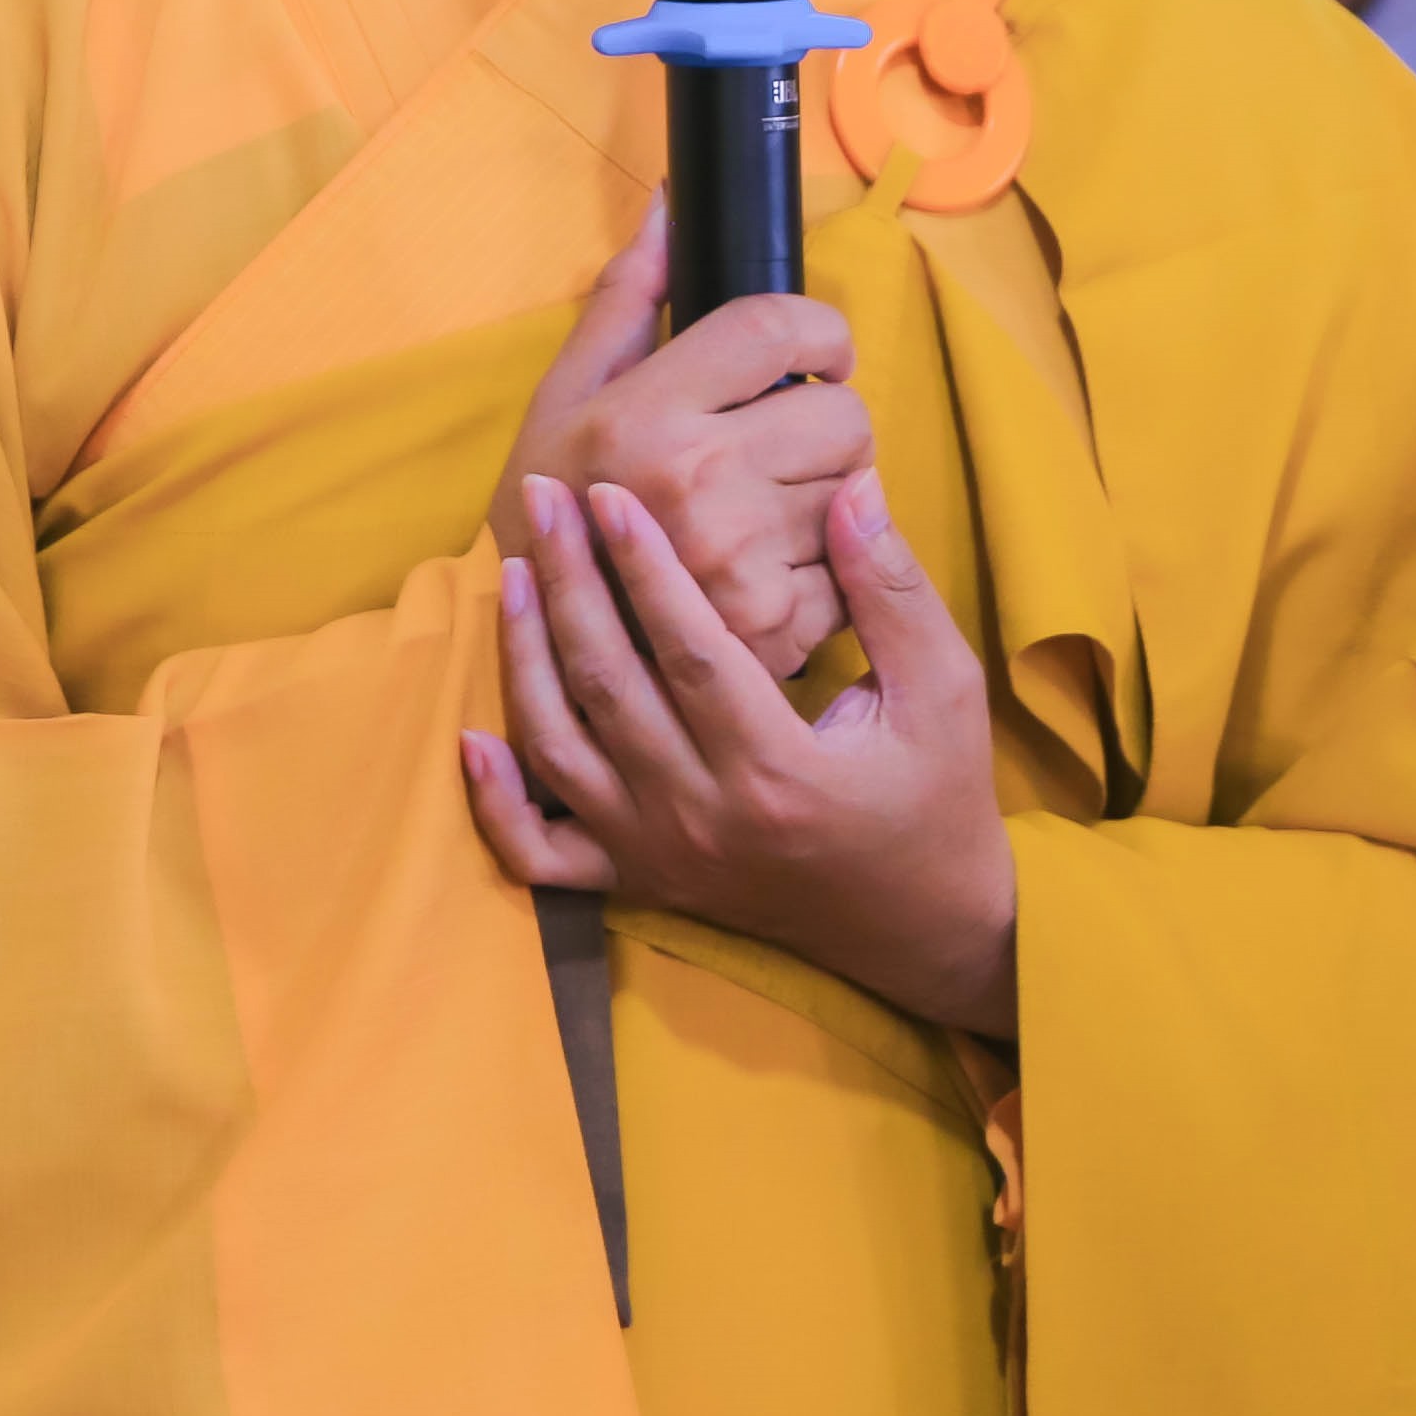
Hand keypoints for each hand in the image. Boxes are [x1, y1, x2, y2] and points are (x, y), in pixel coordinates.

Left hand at [458, 468, 1019, 1040]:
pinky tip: (472, 735)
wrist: (922, 926)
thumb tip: (854, 489)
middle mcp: (703, 816)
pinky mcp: (640, 881)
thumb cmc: (937, 797)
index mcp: (778, 769)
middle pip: (609, 685)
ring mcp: (660, 855)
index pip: (688, 648)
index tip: (608, 492)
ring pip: (560, 751)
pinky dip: (497, 801)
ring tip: (514, 572)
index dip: (642, 565)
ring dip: (525, 658)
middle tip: (543, 496)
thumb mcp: (944, 690)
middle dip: (568, 581)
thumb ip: (892, 591)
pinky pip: (541, 853)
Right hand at [492, 203, 873, 679]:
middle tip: (783, 447)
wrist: (540, 647)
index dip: (819, 331)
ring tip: (767, 515)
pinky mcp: (772, 625)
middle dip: (825, 421)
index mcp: (647, 413)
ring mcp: (740, 560)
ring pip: (859, 491)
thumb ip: (628, 296)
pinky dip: (826, 572)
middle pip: (842, 412)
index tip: (816, 353)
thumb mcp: (566, 395)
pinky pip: (852, 568)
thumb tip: (669, 202)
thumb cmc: (554, 510)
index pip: (783, 327)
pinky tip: (770, 574)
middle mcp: (698, 481)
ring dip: (828, 497)